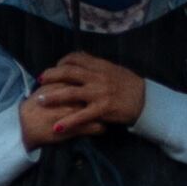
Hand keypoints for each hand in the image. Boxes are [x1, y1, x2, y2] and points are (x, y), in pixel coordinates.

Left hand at [16, 52, 149, 148]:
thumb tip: (83, 62)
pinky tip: (57, 127)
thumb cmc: (131, 86)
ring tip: (39, 100)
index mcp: (100, 66)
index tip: (56, 67)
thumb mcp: (114, 70)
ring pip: (70, 92)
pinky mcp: (102, 109)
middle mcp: (97, 77)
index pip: (76, 58)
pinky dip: (68, 122)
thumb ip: (98, 67)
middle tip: (40, 80)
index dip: (62, 62)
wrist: (147, 101)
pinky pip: (81, 116)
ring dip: (53, 96)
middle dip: (51, 75)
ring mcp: (99, 93)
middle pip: (68, 72)